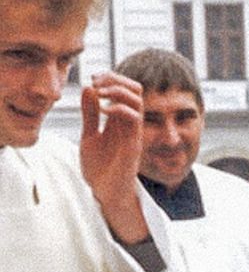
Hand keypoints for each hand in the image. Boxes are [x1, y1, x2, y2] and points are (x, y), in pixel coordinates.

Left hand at [80, 74, 147, 245]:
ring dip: (117, 89)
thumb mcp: (89, 135)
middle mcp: (129, 124)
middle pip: (135, 89)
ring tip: (100, 92)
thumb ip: (90, 114)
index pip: (125, 89)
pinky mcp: (133, 144)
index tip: (92, 79)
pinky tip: (103, 111)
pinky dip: (118, 108)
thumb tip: (89, 89)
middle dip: (115, 79)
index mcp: (119, 120)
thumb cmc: (99, 169)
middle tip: (96, 81)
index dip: (111, 78)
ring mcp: (133, 133)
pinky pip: (134, 119)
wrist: (104, 194)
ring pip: (136, 100)